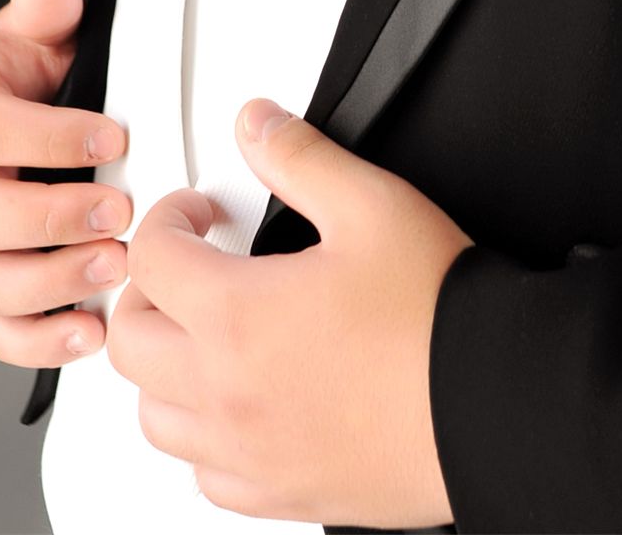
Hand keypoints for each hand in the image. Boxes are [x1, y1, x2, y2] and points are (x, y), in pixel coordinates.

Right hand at [0, 0, 132, 367]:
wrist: (19, 102)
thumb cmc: (32, 64)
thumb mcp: (40, 24)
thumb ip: (47, 6)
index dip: (48, 137)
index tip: (116, 136)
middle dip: (54, 219)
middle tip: (123, 212)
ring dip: (52, 285)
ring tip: (115, 271)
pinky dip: (39, 341)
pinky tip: (91, 334)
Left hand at [107, 98, 474, 526]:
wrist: (492, 401)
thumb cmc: (436, 315)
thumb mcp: (372, 204)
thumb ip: (302, 157)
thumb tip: (258, 127)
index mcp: (237, 316)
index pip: (152, 260)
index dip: (169, 217)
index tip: (201, 211)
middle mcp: (227, 393)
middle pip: (129, 342)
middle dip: (148, 292)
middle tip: (188, 267)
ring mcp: (249, 453)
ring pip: (155, 417)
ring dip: (163, 368)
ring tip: (204, 334)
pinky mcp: (281, 495)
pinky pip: (205, 475)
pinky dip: (204, 437)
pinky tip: (239, 404)